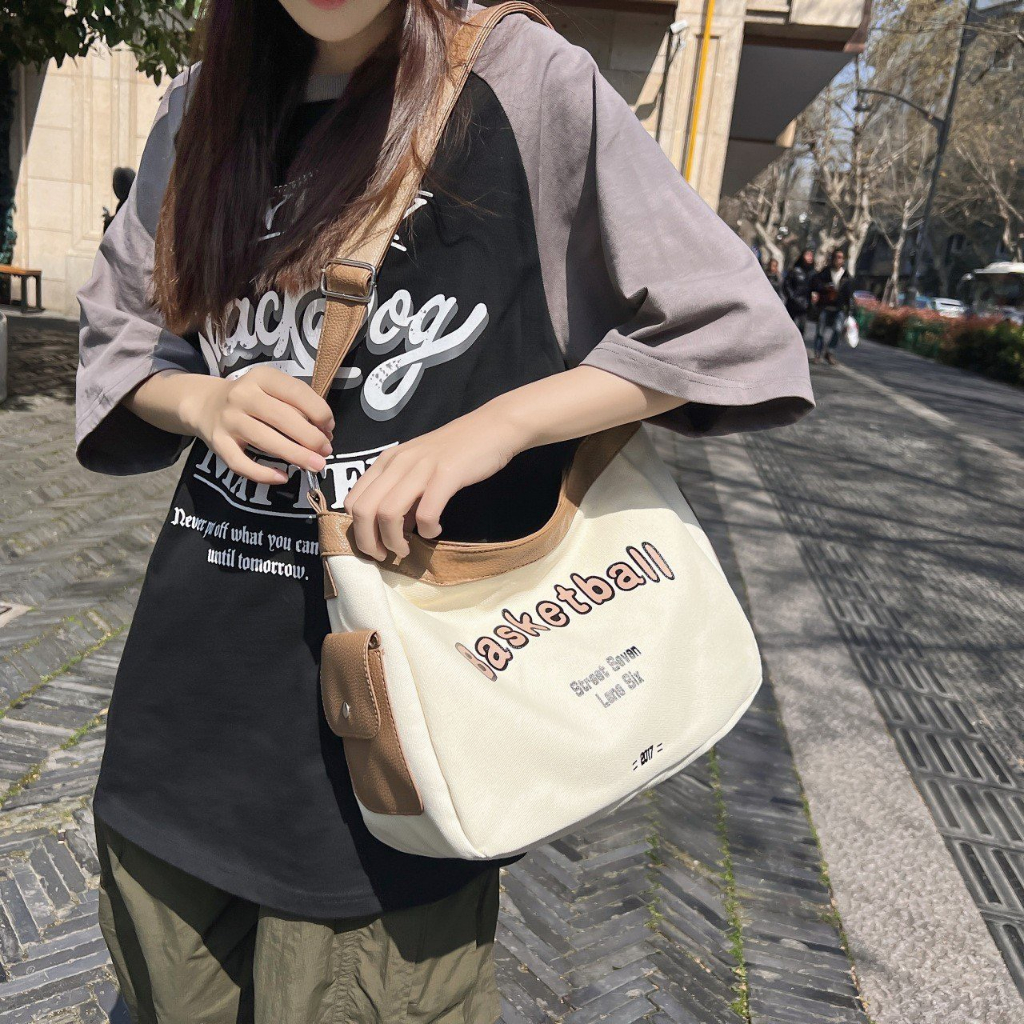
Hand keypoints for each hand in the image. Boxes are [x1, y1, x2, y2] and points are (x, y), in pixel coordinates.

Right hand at [181, 366, 334, 485]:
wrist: (205, 404)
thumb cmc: (252, 399)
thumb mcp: (272, 390)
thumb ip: (298, 406)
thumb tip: (325, 434)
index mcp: (262, 377)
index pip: (296, 392)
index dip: (319, 412)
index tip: (329, 428)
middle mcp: (243, 395)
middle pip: (282, 417)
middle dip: (310, 437)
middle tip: (326, 451)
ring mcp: (228, 419)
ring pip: (265, 440)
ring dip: (295, 454)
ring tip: (315, 465)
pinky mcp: (217, 443)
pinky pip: (241, 463)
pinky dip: (263, 474)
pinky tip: (282, 477)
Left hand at [343, 407, 523, 560]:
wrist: (493, 427)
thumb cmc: (457, 451)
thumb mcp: (419, 468)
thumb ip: (404, 496)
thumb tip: (394, 530)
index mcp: (386, 461)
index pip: (353, 501)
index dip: (358, 531)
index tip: (375, 546)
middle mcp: (398, 462)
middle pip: (364, 511)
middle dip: (370, 542)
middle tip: (387, 556)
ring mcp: (421, 467)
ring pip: (388, 513)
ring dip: (395, 541)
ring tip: (408, 549)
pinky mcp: (447, 474)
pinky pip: (426, 512)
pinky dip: (427, 530)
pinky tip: (435, 530)